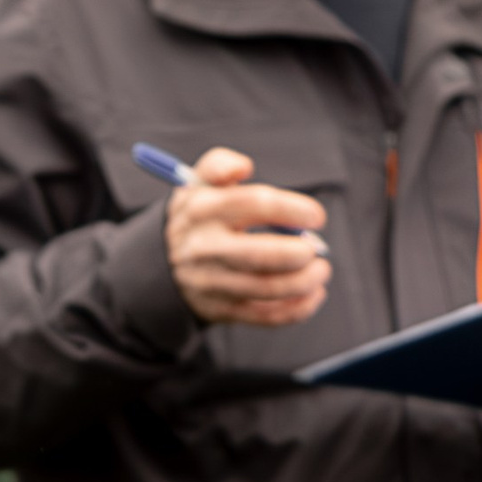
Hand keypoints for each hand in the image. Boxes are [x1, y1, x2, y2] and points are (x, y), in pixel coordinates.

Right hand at [163, 148, 330, 329]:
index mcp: (203, 210)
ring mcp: (212, 282)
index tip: (316, 216)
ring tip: (320, 270)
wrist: (161, 263)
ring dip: (303, 282)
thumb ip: (218, 164)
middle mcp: (204, 248)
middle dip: (297, 253)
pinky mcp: (222, 309)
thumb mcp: (196, 183)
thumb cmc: (197, 216)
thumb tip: (243, 167)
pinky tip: (313, 295)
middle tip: (316, 248)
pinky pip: (264, 316)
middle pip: (258, 254)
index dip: (291, 209)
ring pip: (265, 289)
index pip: (253, 204)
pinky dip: (296, 309)